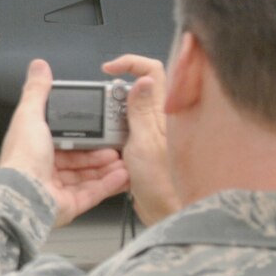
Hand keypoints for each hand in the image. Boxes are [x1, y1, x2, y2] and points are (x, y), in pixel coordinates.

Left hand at [0, 59, 128, 226]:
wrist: (23, 193)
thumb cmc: (22, 157)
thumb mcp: (30, 115)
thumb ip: (37, 91)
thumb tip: (38, 67)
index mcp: (33, 147)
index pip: (62, 139)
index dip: (82, 134)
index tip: (100, 128)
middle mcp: (42, 169)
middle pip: (77, 160)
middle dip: (99, 152)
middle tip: (118, 144)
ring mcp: (55, 189)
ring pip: (87, 177)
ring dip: (107, 168)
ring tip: (125, 159)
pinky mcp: (67, 205)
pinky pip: (93, 194)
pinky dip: (109, 185)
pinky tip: (124, 176)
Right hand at [103, 53, 176, 225]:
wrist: (169, 212)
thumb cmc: (165, 185)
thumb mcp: (144, 143)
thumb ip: (140, 110)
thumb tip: (140, 79)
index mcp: (167, 111)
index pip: (153, 70)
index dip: (131, 63)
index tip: (109, 69)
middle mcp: (164, 118)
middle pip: (140, 87)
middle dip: (116, 94)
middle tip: (105, 109)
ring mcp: (156, 131)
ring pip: (131, 108)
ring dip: (114, 116)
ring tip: (108, 133)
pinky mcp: (148, 145)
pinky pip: (128, 129)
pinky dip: (115, 133)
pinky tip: (111, 147)